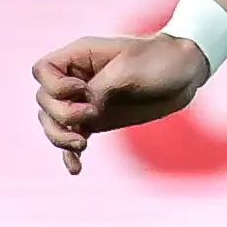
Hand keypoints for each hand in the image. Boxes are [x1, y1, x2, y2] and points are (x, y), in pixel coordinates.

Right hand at [31, 33, 210, 175]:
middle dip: (61, 114)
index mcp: (80, 57)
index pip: (42, 71)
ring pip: (52, 122)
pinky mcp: (97, 120)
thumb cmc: (160, 61)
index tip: (83, 91)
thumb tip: (84, 114)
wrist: (185, 73)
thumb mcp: (129, 72)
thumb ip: (100, 90)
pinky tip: (75, 169)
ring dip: (60, 137)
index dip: (55, 86)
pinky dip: (70, 154)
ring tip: (82, 146)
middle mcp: (76, 79)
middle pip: (44, 100)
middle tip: (91, 116)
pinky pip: (73, 137)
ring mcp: (85, 101)